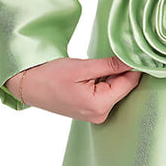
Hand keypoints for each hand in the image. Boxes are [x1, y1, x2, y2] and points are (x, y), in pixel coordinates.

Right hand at [4, 55, 142, 121]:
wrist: (29, 86)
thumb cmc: (50, 76)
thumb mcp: (82, 67)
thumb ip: (110, 65)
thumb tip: (132, 60)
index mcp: (100, 105)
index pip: (129, 83)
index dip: (134, 66)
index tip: (136, 50)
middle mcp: (100, 114)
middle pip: (124, 87)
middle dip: (122, 70)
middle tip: (115, 52)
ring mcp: (96, 114)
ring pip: (116, 89)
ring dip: (112, 75)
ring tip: (98, 64)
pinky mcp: (91, 110)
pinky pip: (106, 93)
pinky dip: (104, 80)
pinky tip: (94, 72)